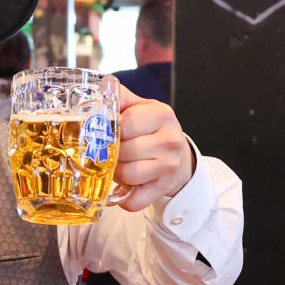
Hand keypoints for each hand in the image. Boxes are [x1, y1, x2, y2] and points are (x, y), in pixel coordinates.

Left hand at [110, 81, 195, 212]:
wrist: (179, 156)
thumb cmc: (153, 130)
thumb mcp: (141, 107)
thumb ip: (120, 97)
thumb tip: (104, 84)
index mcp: (162, 115)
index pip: (126, 124)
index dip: (111, 130)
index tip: (109, 132)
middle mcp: (169, 140)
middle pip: (124, 152)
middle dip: (112, 154)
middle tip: (112, 152)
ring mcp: (169, 166)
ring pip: (128, 175)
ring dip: (117, 174)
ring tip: (119, 167)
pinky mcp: (163, 188)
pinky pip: (134, 200)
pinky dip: (123, 198)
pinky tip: (123, 187)